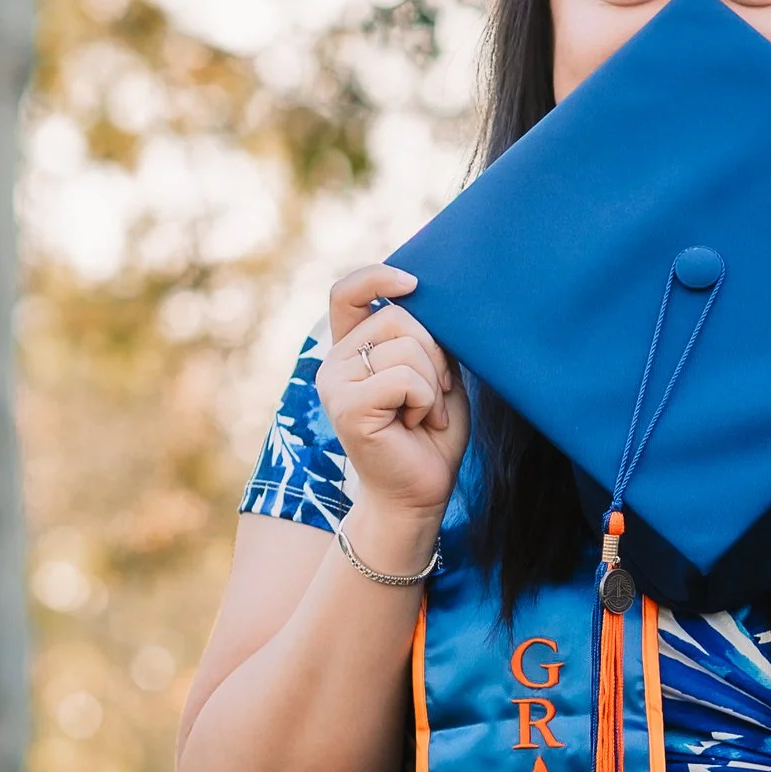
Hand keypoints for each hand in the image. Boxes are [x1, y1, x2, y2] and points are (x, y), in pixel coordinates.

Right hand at [318, 265, 466, 555]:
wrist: (419, 494)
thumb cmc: (430, 436)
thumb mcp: (435, 375)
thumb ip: (425, 339)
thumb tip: (430, 298)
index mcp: (351, 350)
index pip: (347, 294)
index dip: (377, 277)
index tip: (413, 283)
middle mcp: (335, 363)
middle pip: (399, 319)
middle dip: (436, 355)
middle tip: (435, 396)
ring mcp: (335, 384)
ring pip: (407, 348)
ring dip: (434, 385)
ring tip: (425, 415)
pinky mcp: (348, 407)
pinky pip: (406, 378)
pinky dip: (427, 401)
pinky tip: (418, 425)